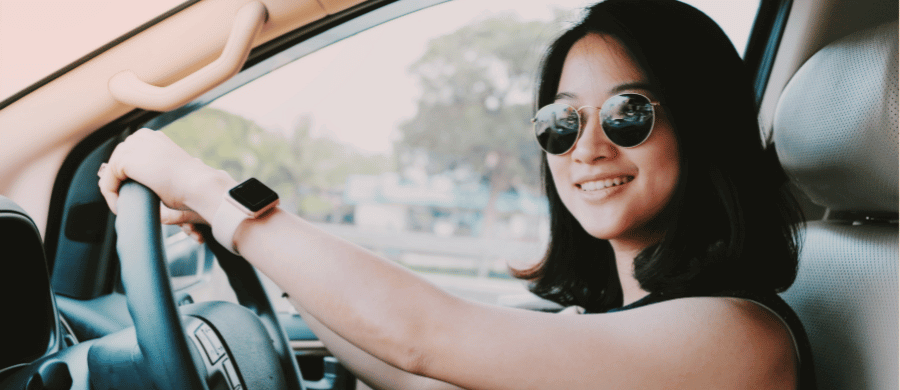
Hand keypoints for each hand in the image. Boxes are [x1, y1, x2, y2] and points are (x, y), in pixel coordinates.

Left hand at [97, 128, 233, 224]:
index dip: (127, 176)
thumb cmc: (191, 183)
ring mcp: (132, 146)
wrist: (198, 184)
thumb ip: (155, 168)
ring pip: (111, 172)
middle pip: (117, 161)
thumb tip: (147, 179)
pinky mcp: (124, 160)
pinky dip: (112, 198)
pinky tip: (121, 208)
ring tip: (124, 207)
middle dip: (117, 183)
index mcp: (152, 136)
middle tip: (124, 202)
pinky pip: (107, 182)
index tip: (132, 194)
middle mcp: (141, 136)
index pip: (128, 155)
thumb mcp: (170, 169)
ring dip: (114, 191)